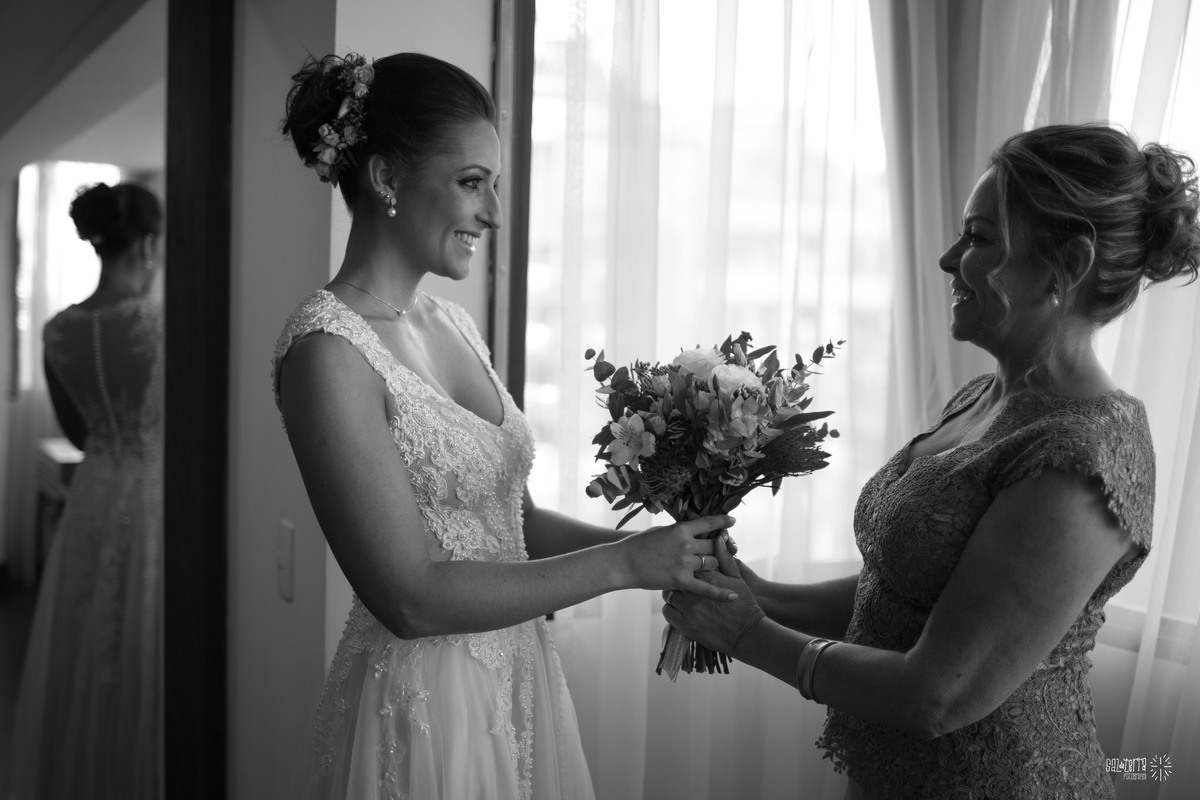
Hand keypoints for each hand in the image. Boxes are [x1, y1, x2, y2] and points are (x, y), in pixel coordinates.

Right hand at [617, 515, 737, 601]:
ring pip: (711, 563)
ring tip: (710, 567)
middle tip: (715, 551)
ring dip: (712, 565)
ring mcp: (684, 563)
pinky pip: (706, 588)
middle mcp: (686, 545)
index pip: (708, 523)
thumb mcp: (660, 531)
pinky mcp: (680, 581)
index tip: (732, 521)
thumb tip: (691, 531)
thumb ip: (678, 532)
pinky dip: (721, 593)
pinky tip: (733, 596)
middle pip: (713, 546)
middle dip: (715, 548)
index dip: (722, 522)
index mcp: (680, 529)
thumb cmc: (638, 545)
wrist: (623, 563)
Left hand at [662, 533, 765, 656]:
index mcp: (706, 576)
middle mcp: (694, 590)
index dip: (685, 563)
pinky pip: (667, 611)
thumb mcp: (736, 577)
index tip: (687, 566)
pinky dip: (671, 609)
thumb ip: (724, 556)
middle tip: (681, 580)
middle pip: (674, 576)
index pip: (687, 561)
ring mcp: (688, 608)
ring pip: (668, 594)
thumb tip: (719, 536)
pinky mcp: (684, 624)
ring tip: (681, 595)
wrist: (746, 633)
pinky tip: (680, 608)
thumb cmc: (744, 603)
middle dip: (676, 577)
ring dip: (673, 593)